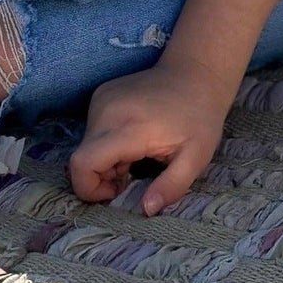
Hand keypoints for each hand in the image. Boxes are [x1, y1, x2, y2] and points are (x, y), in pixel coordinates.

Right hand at [69, 60, 230, 214]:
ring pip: (86, 145)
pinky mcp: (101, 93)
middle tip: (133, 173)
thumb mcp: (196, 157)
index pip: (82, 164)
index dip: (90, 188)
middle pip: (82, 158)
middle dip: (102, 176)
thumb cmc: (200, 117)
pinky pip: (92, 130)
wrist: (197, 72)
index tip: (117, 190)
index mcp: (129, 127)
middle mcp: (107, 110)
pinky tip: (133, 138)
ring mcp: (102, 98)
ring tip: (137, 154)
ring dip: (105, 160)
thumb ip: (172, 186)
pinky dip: (106, 143)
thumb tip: (146, 210)